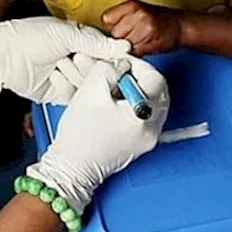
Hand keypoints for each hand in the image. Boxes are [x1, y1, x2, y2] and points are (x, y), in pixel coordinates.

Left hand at [0, 17, 131, 103]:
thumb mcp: (65, 34)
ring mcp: (71, 77)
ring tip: (58, 64)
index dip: (114, 57)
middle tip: (75, 58)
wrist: (2, 58)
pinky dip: (64, 87)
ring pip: (90, 85)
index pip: (110, 51)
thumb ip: (96, 42)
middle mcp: (80, 58)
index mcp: (83, 39)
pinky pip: (75, 96)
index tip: (118, 61)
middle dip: (89, 66)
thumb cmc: (27, 38)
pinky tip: (53, 77)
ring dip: (73, 75)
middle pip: (103, 71)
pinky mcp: (61, 93)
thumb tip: (124, 47)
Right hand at [26, 58, 169, 211]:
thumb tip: (121, 64)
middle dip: (140, 78)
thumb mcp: (91, 89)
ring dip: (138, 91)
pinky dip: (135, 106)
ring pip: (154, 104)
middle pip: (158, 91)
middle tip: (122, 73)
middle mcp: (152, 129)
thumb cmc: (79, 135)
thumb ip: (110, 68)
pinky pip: (146, 117)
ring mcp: (148, 140)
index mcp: (143, 115)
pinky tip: (116, 105)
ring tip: (116, 89)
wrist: (72, 168)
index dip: (138, 65)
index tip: (123, 63)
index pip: (155, 78)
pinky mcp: (141, 145)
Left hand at [101, 1, 182, 55]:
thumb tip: (104, 33)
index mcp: (131, 4)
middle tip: (135, 35)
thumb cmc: (159, 20)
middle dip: (121, 37)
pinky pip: (133, 52)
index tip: (121, 28)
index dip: (113, 26)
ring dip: (130, 46)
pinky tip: (147, 44)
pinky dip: (138, 52)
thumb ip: (121, 18)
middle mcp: (136, 13)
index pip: (106, 19)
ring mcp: (143, 26)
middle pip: (114, 33)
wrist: (181, 26)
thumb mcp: (139, 11)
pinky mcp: (149, 39)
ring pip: (123, 44)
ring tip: (142, 39)